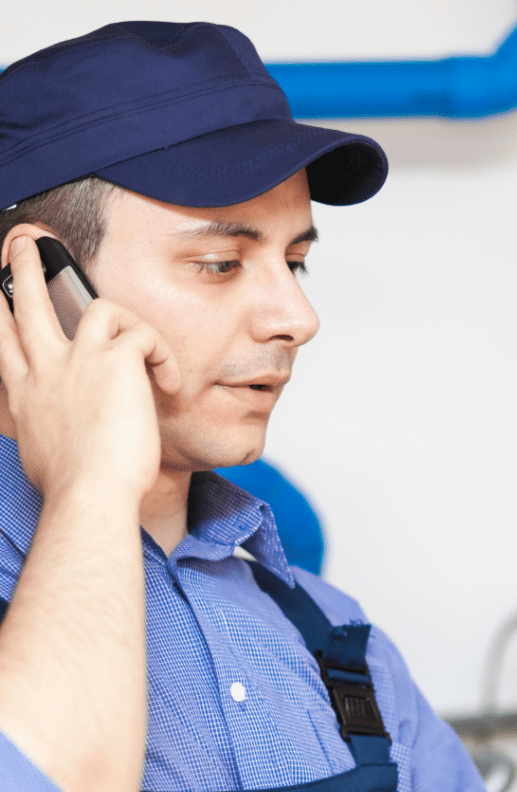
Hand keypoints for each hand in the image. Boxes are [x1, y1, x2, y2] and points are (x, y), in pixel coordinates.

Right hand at [0, 234, 179, 502]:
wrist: (89, 495)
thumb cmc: (73, 491)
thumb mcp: (42, 459)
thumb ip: (47, 437)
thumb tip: (57, 444)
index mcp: (24, 396)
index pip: (4, 344)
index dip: (0, 314)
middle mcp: (44, 370)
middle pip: (26, 306)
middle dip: (21, 268)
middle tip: (23, 243)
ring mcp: (79, 360)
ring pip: (94, 305)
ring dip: (121, 309)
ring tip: (138, 329)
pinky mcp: (116, 359)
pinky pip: (143, 335)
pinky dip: (162, 355)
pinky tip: (170, 385)